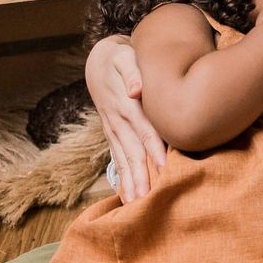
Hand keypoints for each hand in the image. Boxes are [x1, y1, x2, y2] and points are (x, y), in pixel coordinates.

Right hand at [85, 35, 166, 201]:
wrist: (99, 61)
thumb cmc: (120, 58)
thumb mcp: (125, 57)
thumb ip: (132, 71)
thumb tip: (135, 90)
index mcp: (126, 105)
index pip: (144, 131)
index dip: (153, 150)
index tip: (163, 169)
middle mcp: (118, 121)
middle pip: (132, 152)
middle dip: (140, 177)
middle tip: (148, 201)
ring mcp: (112, 130)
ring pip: (122, 159)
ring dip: (129, 183)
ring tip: (135, 206)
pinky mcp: (111, 134)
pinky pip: (116, 159)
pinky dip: (121, 178)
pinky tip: (125, 197)